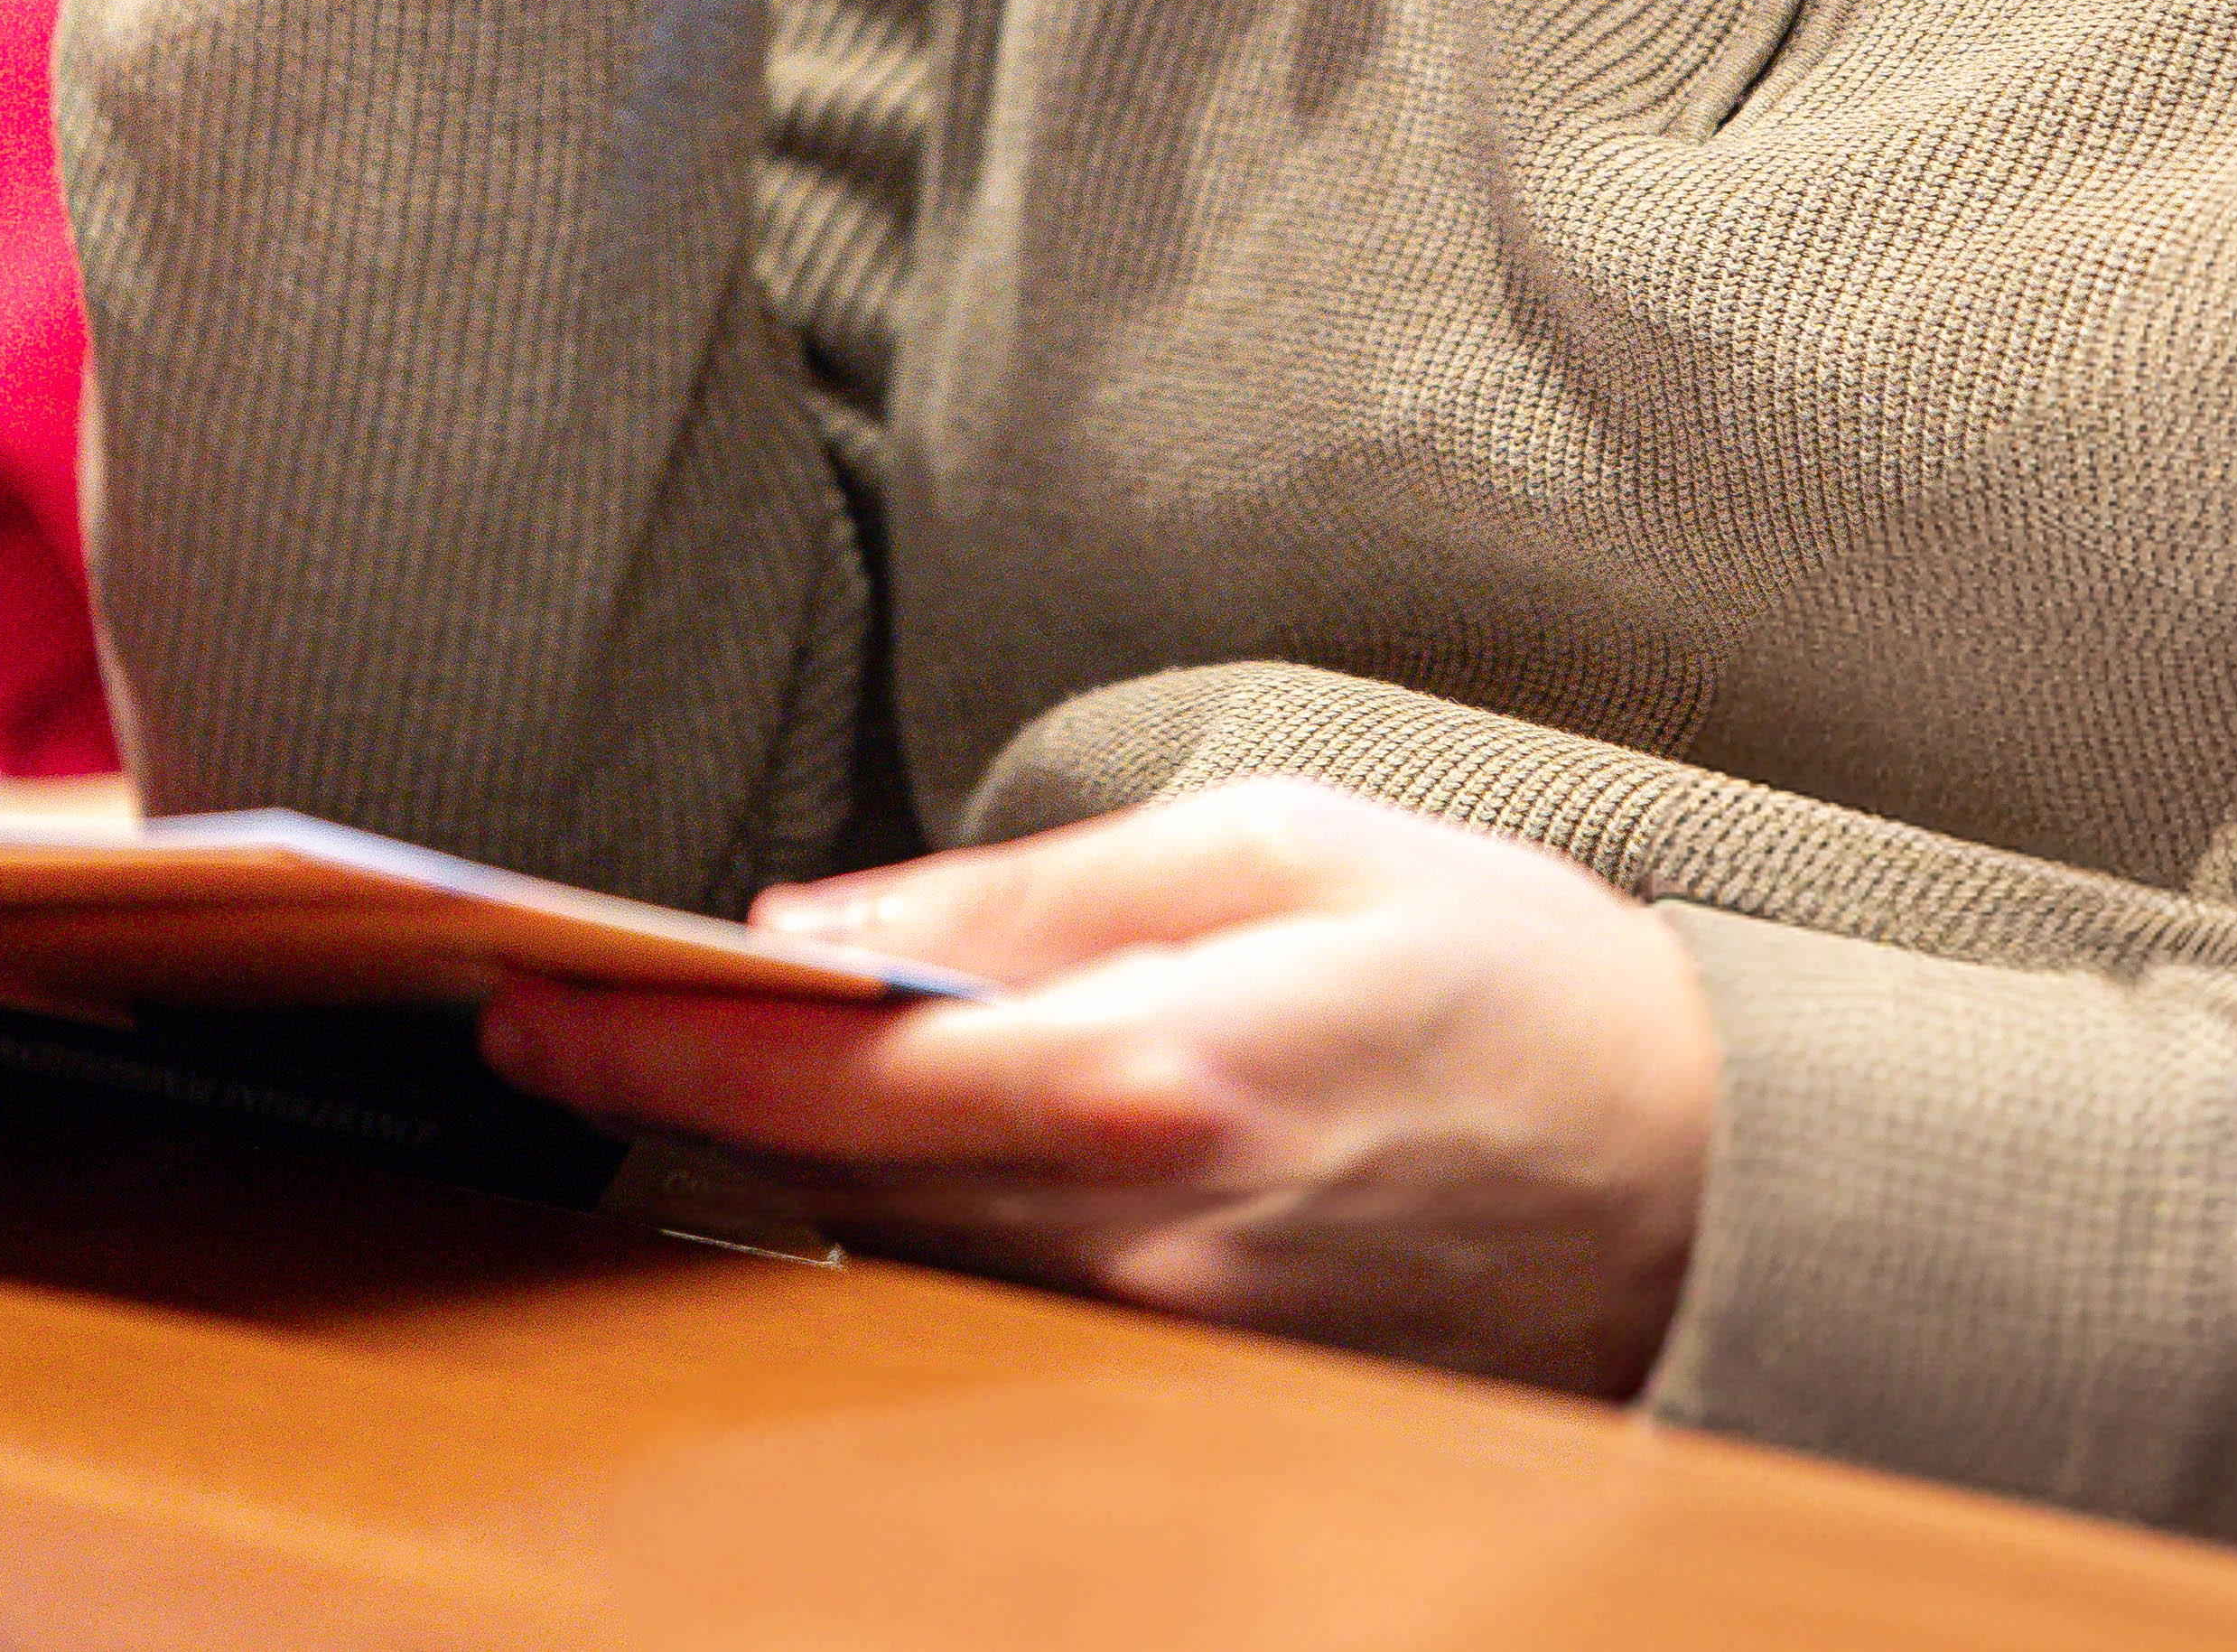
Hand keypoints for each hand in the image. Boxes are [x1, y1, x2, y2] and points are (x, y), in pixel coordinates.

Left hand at [477, 779, 1717, 1397]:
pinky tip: (883, 1145)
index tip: (530, 1000)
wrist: (1705, 1174)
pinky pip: (998, 1303)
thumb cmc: (1509, 970)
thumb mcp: (1281, 840)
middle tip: (562, 1011)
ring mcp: (1161, 1347)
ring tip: (702, 1063)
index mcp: (1154, 1071)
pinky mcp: (1197, 1396)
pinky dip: (917, 1219)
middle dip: (686, 1098)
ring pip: (901, 1253)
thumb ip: (1039, 887)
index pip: (832, 1071)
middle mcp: (1135, 1237)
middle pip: (831, 1184)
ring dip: (792, 1161)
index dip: (656, 1041)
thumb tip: (825, 922)